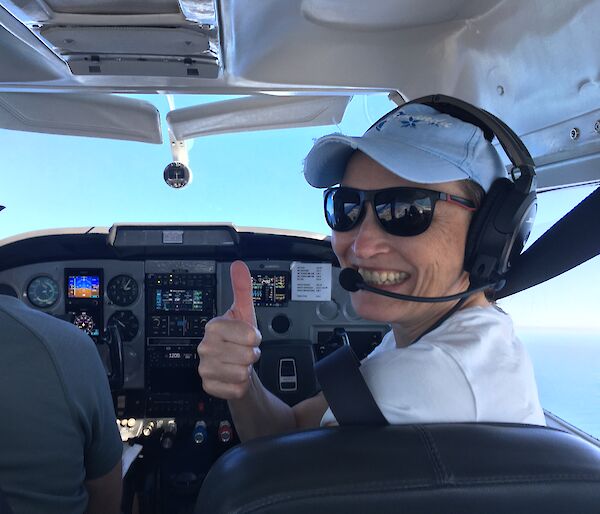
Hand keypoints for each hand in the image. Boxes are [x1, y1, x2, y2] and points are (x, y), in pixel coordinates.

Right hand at [197, 261, 260, 399]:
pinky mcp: (208, 386)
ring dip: (246, 370)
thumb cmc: (239, 338)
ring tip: (238, 363)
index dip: (255, 337)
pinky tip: (233, 377)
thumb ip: (242, 288)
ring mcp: (205, 367)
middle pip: (248, 355)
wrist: (233, 364)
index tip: (248, 336)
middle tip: (243, 351)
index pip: (249, 335)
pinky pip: (236, 388)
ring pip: (242, 373)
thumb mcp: (244, 313)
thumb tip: (238, 266)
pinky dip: (240, 385)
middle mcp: (205, 346)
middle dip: (252, 355)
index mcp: (214, 326)